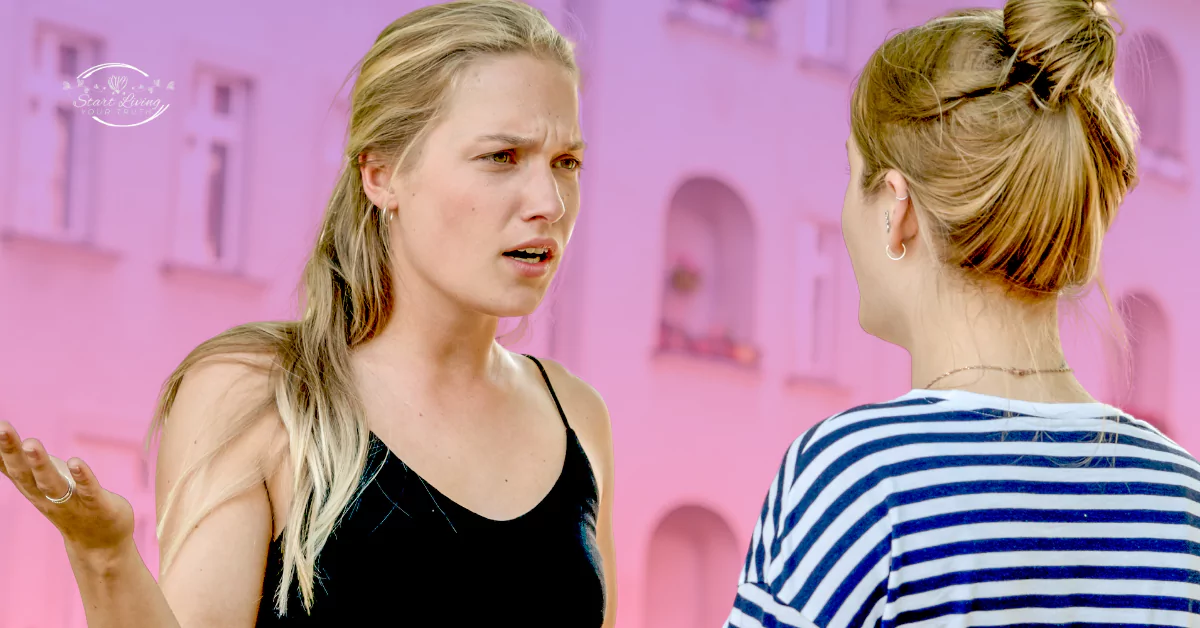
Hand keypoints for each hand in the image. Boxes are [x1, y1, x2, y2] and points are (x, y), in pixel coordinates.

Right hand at [0, 421, 135, 553]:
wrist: (99, 544)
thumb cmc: (67, 504)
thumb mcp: (38, 484)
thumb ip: (17, 468)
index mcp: (32, 488)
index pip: (11, 467)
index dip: (0, 449)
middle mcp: (46, 496)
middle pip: (25, 473)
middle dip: (13, 452)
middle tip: (2, 428)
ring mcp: (71, 502)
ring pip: (51, 483)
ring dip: (40, 464)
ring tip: (31, 443)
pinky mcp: (97, 505)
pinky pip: (88, 490)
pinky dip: (82, 477)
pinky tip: (77, 462)